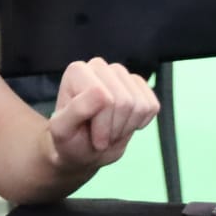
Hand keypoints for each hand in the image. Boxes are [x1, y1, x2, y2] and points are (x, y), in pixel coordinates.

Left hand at [45, 58, 158, 172]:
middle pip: (124, 101)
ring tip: (110, 131)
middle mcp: (99, 66)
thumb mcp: (63, 131)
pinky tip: (123, 124)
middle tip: (101, 138)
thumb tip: (100, 92)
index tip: (92, 137)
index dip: (103, 125)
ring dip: (127, 127)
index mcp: (77, 71)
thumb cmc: (70, 139)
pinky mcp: (139, 85)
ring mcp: (121, 74)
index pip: (104, 98)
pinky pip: (152, 106)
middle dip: (115, 129)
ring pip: (140, 105)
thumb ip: (77, 110)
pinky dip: (140, 123)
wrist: (82, 149)